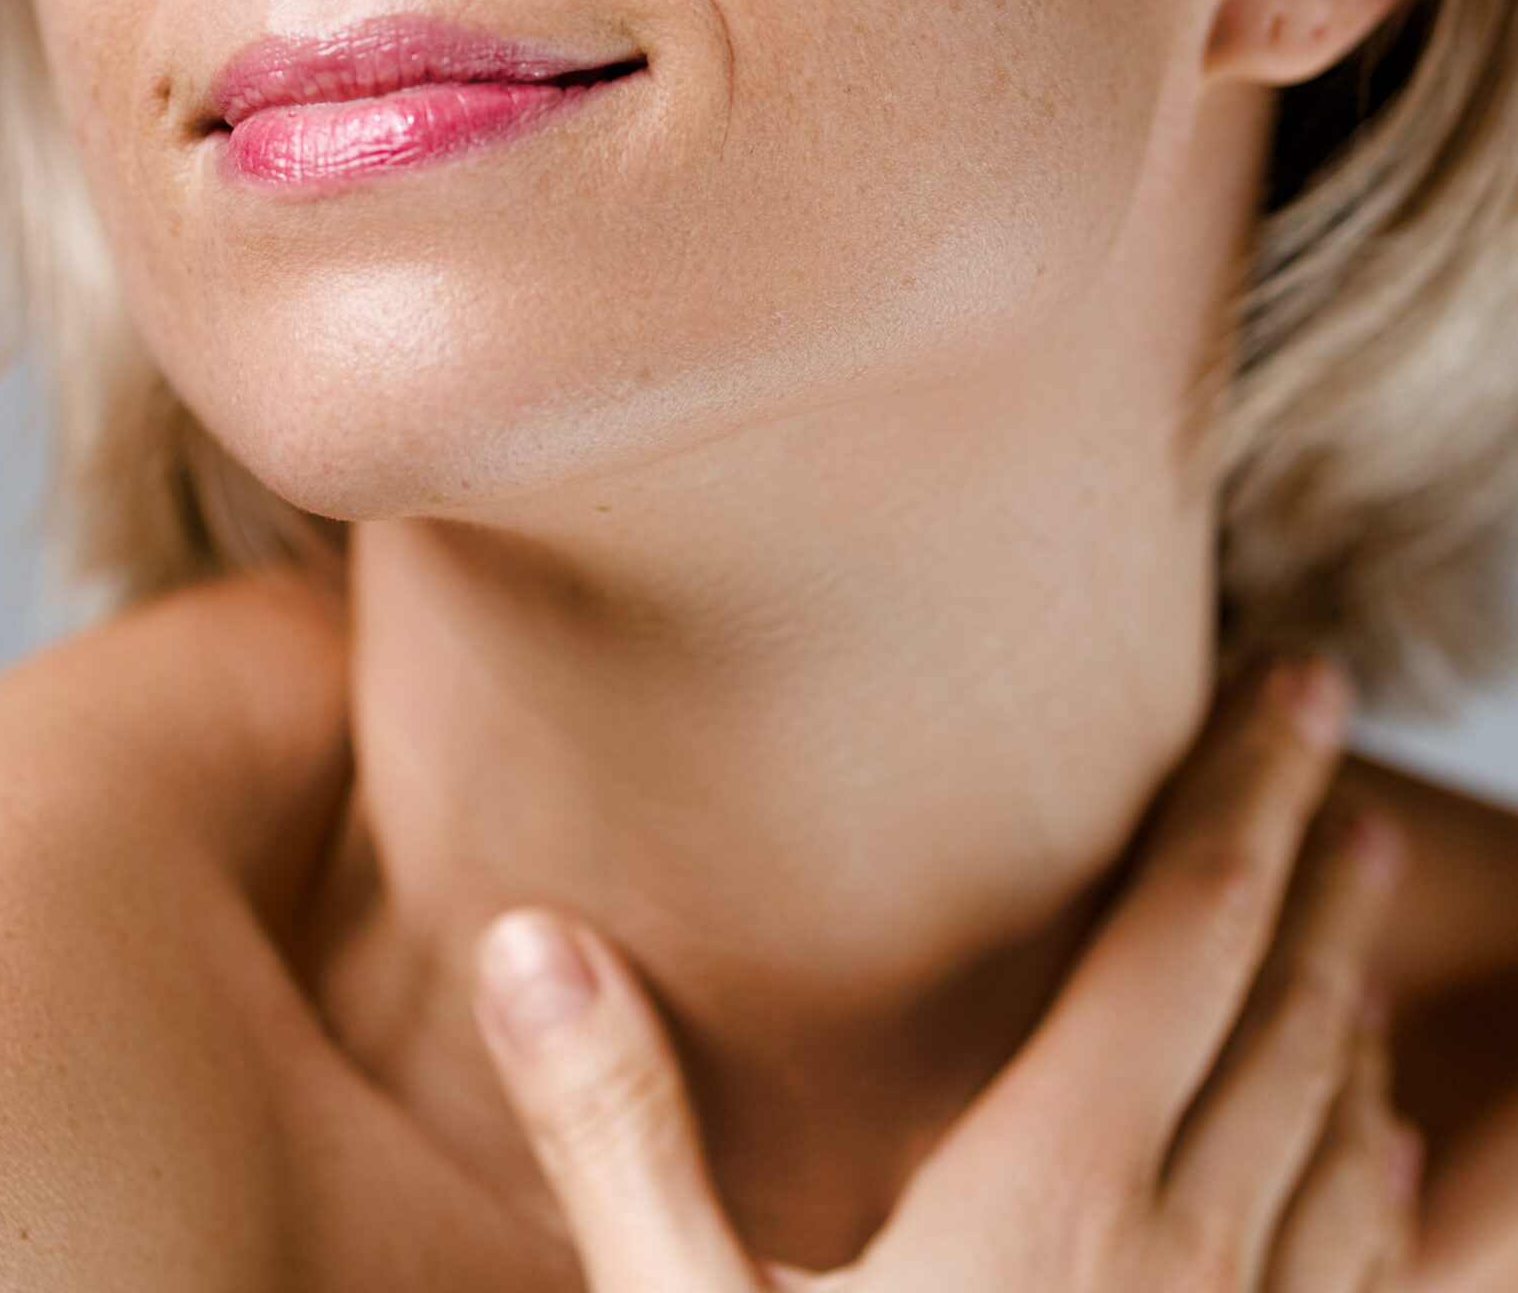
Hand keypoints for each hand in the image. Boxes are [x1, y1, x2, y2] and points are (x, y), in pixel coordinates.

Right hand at [472, 665, 1420, 1291]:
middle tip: (1337, 763)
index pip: (1180, 939)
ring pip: (1340, 1134)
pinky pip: (1364, 1279)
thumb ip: (619, 1131)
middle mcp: (1185, 1259)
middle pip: (1278, 1011)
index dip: (1243, 800)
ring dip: (1352, 1003)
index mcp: (1056, 1195)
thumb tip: (526, 938)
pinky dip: (1388, 1181)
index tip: (1294, 691)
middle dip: (1313, 872)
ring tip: (1360, 909)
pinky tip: (1399, 1154)